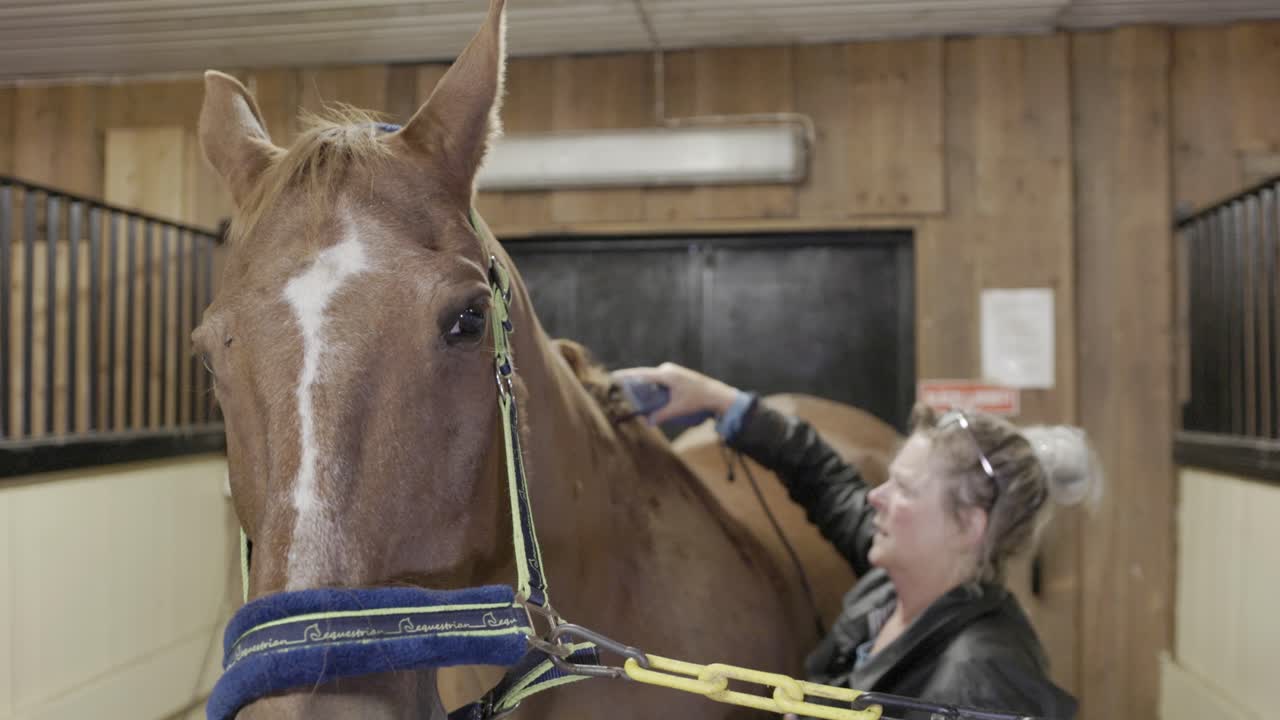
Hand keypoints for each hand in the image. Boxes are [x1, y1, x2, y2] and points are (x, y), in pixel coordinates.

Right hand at [611, 362, 739, 424]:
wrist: (716, 394)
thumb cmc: (698, 400)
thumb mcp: (677, 409)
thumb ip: (661, 415)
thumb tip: (648, 422)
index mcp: (666, 374)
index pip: (641, 374)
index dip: (626, 376)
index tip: (613, 377)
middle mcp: (667, 370)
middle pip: (644, 376)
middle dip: (632, 383)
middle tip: (619, 389)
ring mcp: (672, 371)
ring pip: (652, 379)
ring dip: (644, 387)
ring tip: (631, 394)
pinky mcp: (676, 375)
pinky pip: (659, 380)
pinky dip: (652, 387)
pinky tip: (649, 396)